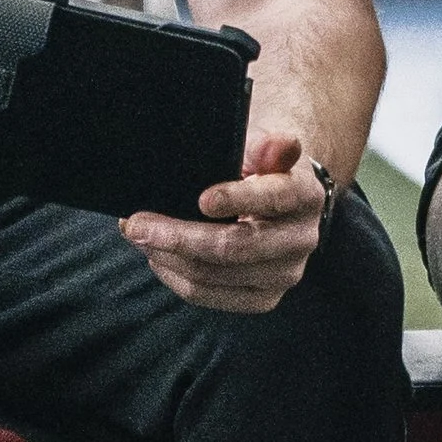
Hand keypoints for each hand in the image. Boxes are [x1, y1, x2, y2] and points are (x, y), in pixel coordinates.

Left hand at [120, 131, 325, 313]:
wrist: (276, 197)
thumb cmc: (257, 166)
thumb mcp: (261, 145)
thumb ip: (266, 144)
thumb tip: (280, 143)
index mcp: (305, 194)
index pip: (276, 197)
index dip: (238, 199)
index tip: (202, 199)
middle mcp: (302, 239)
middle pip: (237, 246)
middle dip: (179, 236)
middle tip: (137, 223)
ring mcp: (284, 274)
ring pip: (214, 275)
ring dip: (168, 256)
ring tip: (139, 235)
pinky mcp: (263, 298)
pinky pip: (208, 296)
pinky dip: (174, 276)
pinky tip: (157, 256)